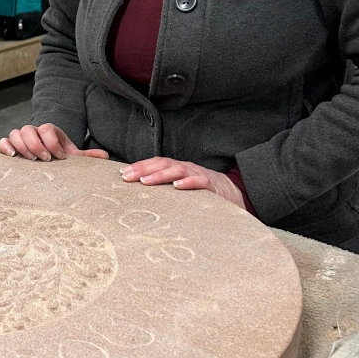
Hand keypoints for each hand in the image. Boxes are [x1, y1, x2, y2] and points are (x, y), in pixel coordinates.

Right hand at [0, 124, 108, 161]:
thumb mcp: (72, 156)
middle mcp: (34, 132)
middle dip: (36, 145)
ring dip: (22, 147)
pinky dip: (5, 147)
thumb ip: (86, 156)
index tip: (59, 156)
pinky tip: (12, 157)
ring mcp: (20, 138)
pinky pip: (3, 141)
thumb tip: (105, 157)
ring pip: (15, 133)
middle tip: (45, 159)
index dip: (52, 142)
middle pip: (28, 129)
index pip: (47, 128)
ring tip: (31, 160)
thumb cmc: (59, 158)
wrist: (46, 161)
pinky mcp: (10, 147)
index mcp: (50, 131)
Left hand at [120, 157, 245, 209]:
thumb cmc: (204, 192)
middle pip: (163, 164)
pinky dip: (188, 183)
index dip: (139, 166)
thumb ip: (166, 189)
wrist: (236, 193)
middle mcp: (187, 169)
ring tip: (145, 181)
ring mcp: (199, 175)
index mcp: (178, 168)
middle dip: (143, 168)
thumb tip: (141, 194)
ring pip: (178, 170)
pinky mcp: (212, 186)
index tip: (122, 174)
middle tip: (127, 177)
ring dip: (160, 175)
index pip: (156, 163)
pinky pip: (200, 182)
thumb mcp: (183, 187)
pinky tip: (177, 187)